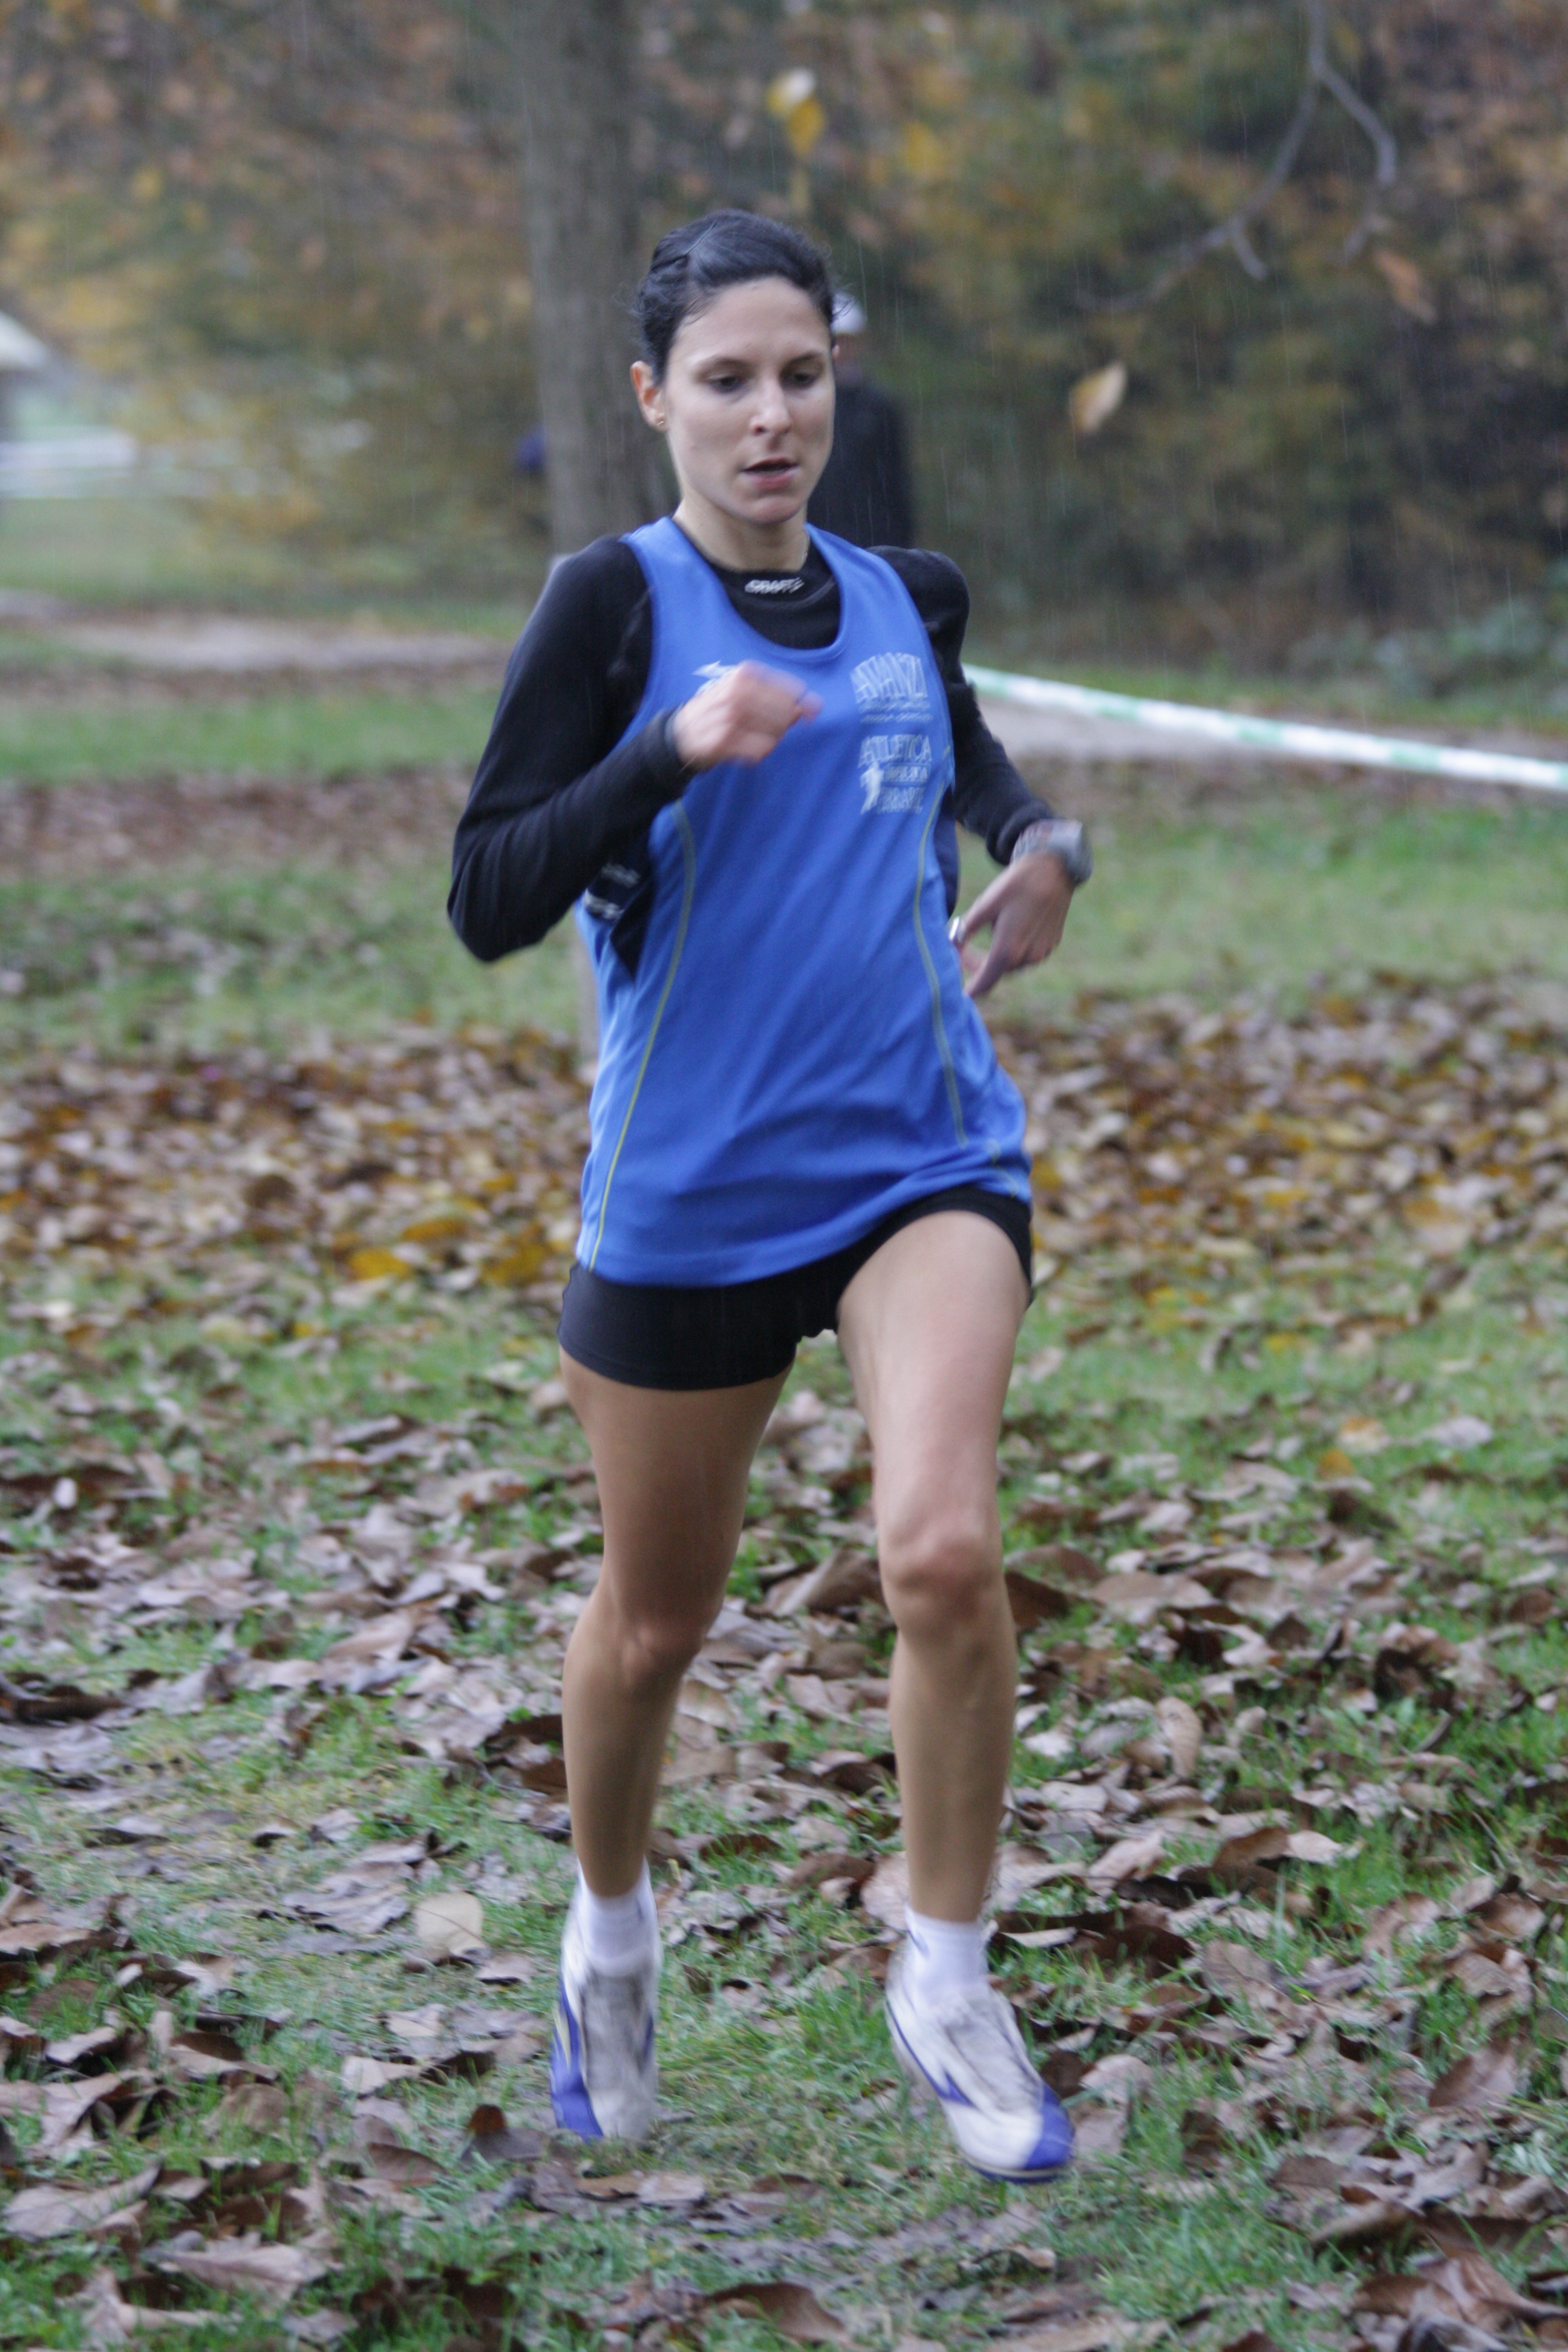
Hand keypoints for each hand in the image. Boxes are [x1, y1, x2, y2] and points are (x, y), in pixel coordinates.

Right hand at [671, 661, 821, 770]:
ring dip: (770, 740)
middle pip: (785, 713)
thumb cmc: (720, 711)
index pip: (791, 690)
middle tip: (768, 729)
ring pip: (775, 733)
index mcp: (744, 674)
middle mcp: (737, 693)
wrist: (681, 732)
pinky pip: (761, 750)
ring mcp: (730, 717)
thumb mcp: (745, 694)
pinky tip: (746, 750)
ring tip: (754, 738)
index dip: (803, 704)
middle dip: (783, 725)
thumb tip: (814, 706)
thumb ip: (779, 697)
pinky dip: (759, 753)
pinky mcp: (724, 741)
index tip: (810, 713)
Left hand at [951, 852, 1073, 997]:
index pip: (985, 982)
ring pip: (1011, 964)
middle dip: (978, 965)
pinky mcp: (1050, 945)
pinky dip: (1013, 949)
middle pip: (996, 972)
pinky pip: (1026, 955)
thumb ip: (965, 930)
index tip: (958, 997)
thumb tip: (951, 946)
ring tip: (988, 931)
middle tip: (962, 948)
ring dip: (996, 956)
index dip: (970, 991)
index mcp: (1008, 949)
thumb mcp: (984, 905)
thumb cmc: (1016, 884)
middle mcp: (1027, 957)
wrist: (1054, 870)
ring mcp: (1041, 953)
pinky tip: (1009, 927)